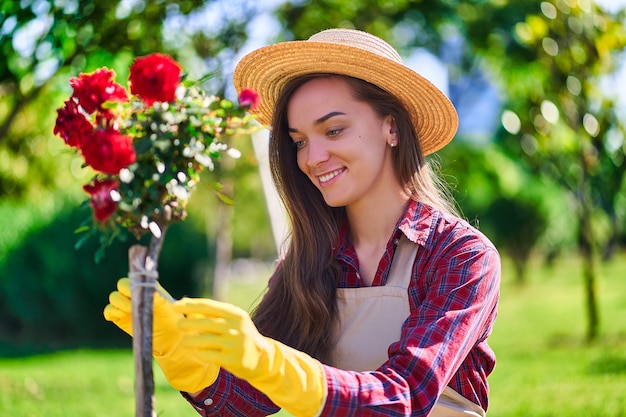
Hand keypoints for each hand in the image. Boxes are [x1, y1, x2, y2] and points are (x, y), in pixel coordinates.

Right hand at [103, 278, 218, 391]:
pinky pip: (109, 311)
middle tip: (132, 305)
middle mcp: (136, 295)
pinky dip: (111, 312)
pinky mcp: (120, 318)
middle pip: (120, 285)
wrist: (170, 339)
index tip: (137, 292)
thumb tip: (151, 291)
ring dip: (119, 303)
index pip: (134, 278)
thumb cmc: (172, 320)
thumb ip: (158, 298)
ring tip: (130, 312)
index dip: (132, 283)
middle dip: (124, 293)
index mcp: (147, 288)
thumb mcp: (167, 308)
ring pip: (114, 298)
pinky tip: (120, 317)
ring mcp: (126, 306)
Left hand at [174, 298, 326, 416]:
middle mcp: (236, 327)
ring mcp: (234, 344)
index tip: (176, 306)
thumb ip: (212, 314)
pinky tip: (196, 351)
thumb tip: (186, 304)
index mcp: (236, 314)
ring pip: (204, 340)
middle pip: (205, 322)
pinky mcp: (231, 359)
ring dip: (190, 340)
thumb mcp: (232, 321)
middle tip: (178, 324)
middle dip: (187, 323)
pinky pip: (208, 355)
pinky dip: (199, 352)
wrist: (261, 357)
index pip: (209, 306)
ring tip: (184, 341)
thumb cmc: (240, 335)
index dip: (191, 306)